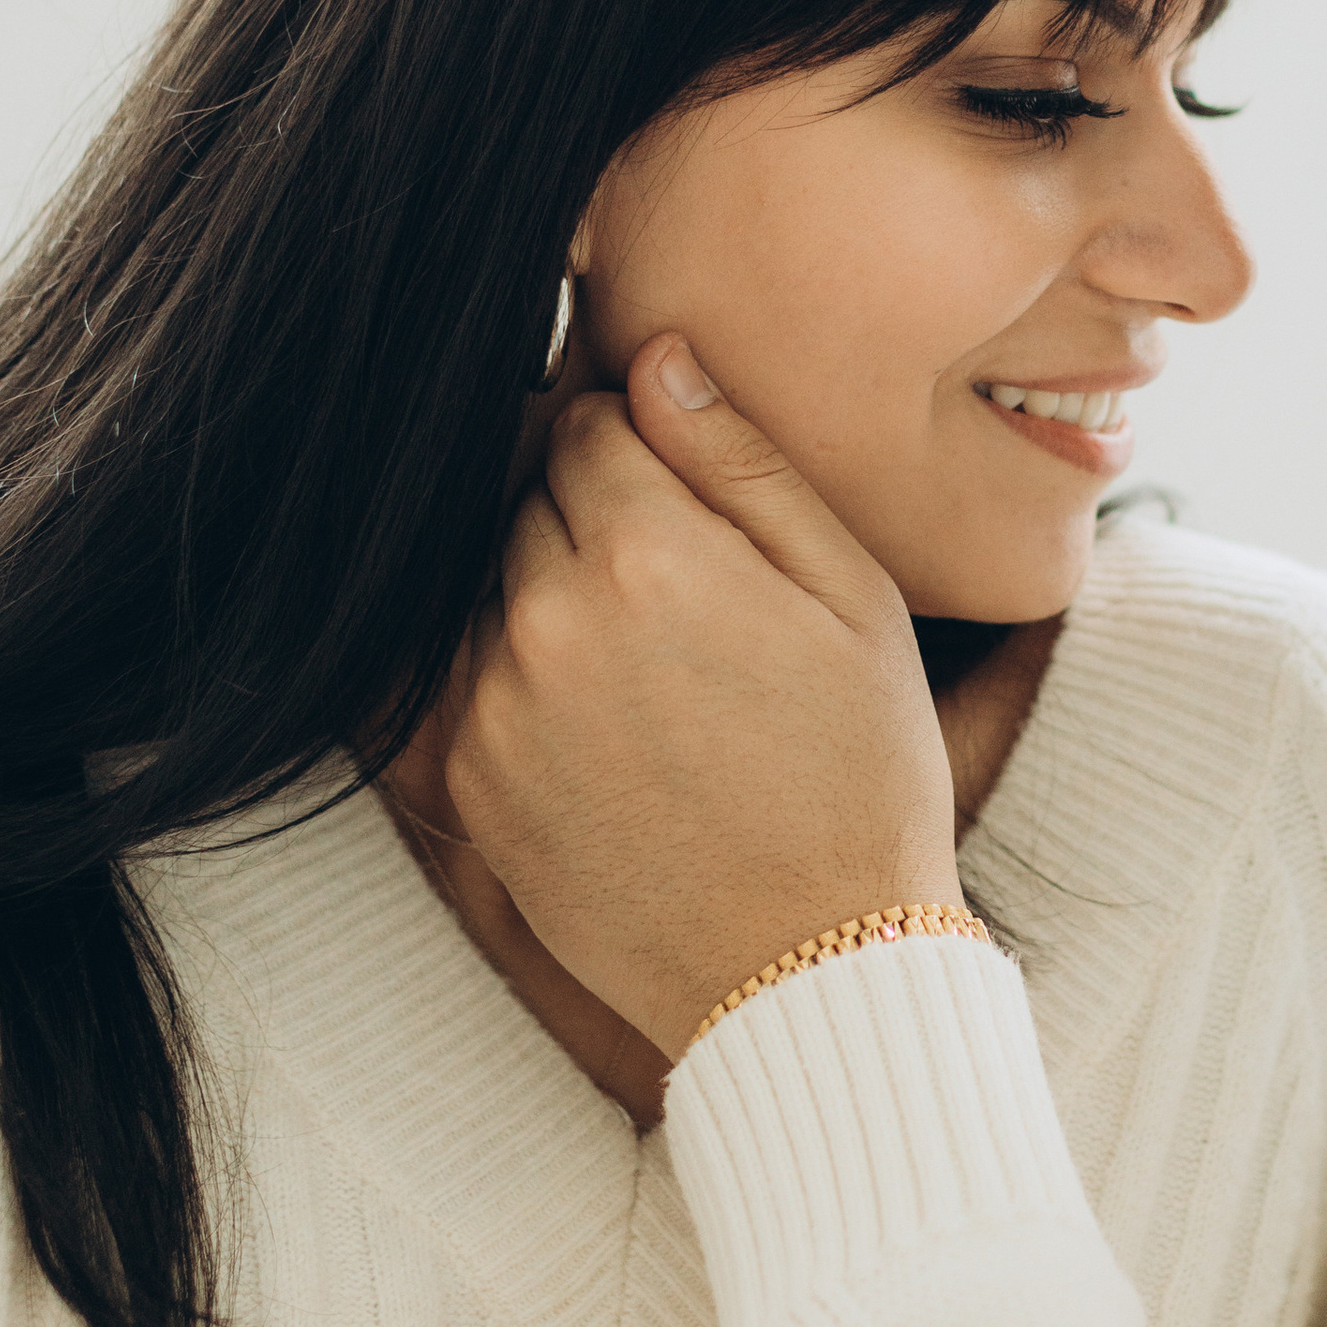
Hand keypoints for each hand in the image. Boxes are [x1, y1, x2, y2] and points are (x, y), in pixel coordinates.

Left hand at [445, 334, 964, 1058]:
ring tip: (653, 680)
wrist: (811, 967)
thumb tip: (657, 359)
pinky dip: (522, 684)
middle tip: (686, 605)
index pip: (589, 423)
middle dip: (595, 524)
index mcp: (647, 552)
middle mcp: (545, 617)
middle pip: (530, 500)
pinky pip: (467, 680)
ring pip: (492, 587)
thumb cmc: (859, 774)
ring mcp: (493, 704)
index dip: (644, 455)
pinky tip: (612, 736)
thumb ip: (744, 464)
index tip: (694, 517)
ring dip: (550, 602)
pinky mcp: (467, 780)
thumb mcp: (852, 598)